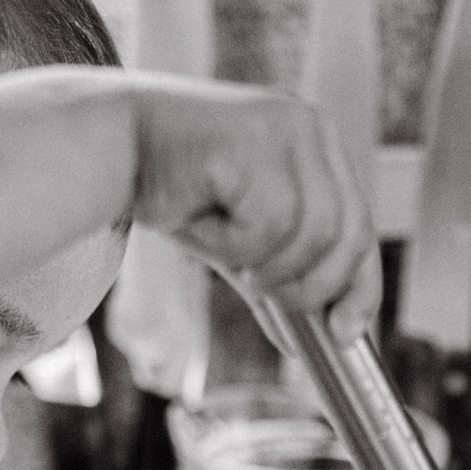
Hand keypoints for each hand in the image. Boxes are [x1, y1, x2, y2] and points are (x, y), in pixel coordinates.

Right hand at [125, 75, 382, 342]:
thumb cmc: (174, 186)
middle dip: (308, 284)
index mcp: (319, 144)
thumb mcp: (239, 240)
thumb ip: (278, 279)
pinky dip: (232, 241)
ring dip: (261, 261)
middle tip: (258, 288)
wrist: (109, 143)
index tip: (345, 335)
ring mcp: (287, 127)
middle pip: (347, 237)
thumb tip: (305, 343)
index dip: (360, 287)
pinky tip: (201, 214)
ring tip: (218, 239)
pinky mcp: (254, 138)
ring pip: (310, 236)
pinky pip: (268, 224)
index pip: (360, 227)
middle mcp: (312, 126)